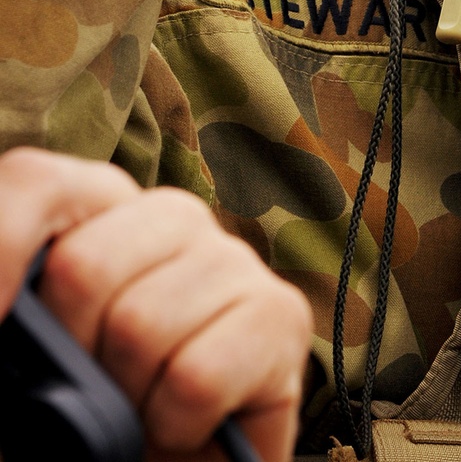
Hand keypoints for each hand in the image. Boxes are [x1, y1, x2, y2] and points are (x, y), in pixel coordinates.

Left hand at [0, 148, 311, 461]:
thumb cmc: (100, 405)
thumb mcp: (39, 347)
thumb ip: (21, 296)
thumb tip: (2, 300)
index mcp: (104, 207)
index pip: (37, 186)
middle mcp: (173, 215)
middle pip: (82, 266)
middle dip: (70, 356)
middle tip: (92, 390)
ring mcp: (232, 258)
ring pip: (140, 326)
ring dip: (126, 401)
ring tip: (142, 409)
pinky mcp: (280, 312)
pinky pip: (195, 378)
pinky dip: (173, 426)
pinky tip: (184, 423)